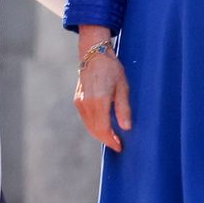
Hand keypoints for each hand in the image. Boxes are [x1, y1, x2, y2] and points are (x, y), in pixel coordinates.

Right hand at [73, 26, 130, 151]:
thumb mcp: (123, 87)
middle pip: (95, 130)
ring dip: (100, 134)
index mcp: (99, 100)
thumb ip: (124, 108)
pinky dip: (94, 126)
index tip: (120, 147)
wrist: (94, 55)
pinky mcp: (77, 100)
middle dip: (106, 140)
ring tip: (112, 139)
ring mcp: (80, 102)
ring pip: (89, 126)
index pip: (103, 128)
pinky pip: (86, 119)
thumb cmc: (112, 69)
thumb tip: (126, 128)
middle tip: (118, 146)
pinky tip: (103, 128)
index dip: (111, 140)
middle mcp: (86, 103)